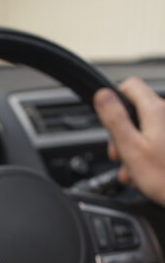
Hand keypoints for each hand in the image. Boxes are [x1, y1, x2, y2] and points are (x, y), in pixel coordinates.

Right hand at [94, 77, 164, 205]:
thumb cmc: (164, 176)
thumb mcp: (130, 147)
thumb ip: (115, 119)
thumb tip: (102, 94)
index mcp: (155, 111)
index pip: (129, 86)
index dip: (114, 101)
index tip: (109, 122)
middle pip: (134, 112)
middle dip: (121, 134)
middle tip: (118, 156)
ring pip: (143, 130)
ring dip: (131, 149)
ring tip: (131, 171)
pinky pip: (154, 141)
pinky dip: (144, 155)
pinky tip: (142, 174)